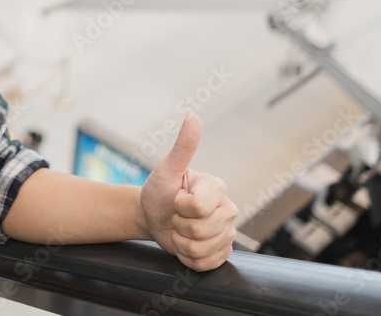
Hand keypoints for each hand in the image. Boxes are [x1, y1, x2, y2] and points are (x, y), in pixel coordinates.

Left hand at [140, 114, 237, 270]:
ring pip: (201, 249)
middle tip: (176, 215)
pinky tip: (184, 243)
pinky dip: (186, 257)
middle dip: (178, 225)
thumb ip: (183, 147)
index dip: (179, 207)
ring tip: (179, 228)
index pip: (199, 207)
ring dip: (180, 242)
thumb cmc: (159, 191)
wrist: (151, 215)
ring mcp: (227, 234)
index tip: (176, 198)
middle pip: (200, 231)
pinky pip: (203, 264)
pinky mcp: (222, 253)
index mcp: (218, 188)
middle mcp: (229, 210)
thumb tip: (193, 116)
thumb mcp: (166, 169)